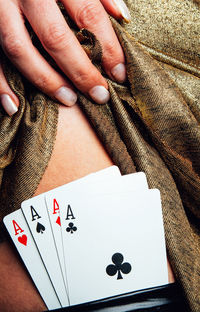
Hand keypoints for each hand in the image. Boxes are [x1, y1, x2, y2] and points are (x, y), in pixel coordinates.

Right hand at [0, 0, 130, 115]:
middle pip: (56, 38)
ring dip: (46, 80)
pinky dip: (1, 84)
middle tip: (99, 95)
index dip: (108, 47)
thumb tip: (121, 16)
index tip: (120, 73)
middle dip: (81, 72)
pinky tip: (15, 105)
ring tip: (69, 100)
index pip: (88, 16)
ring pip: (20, 49)